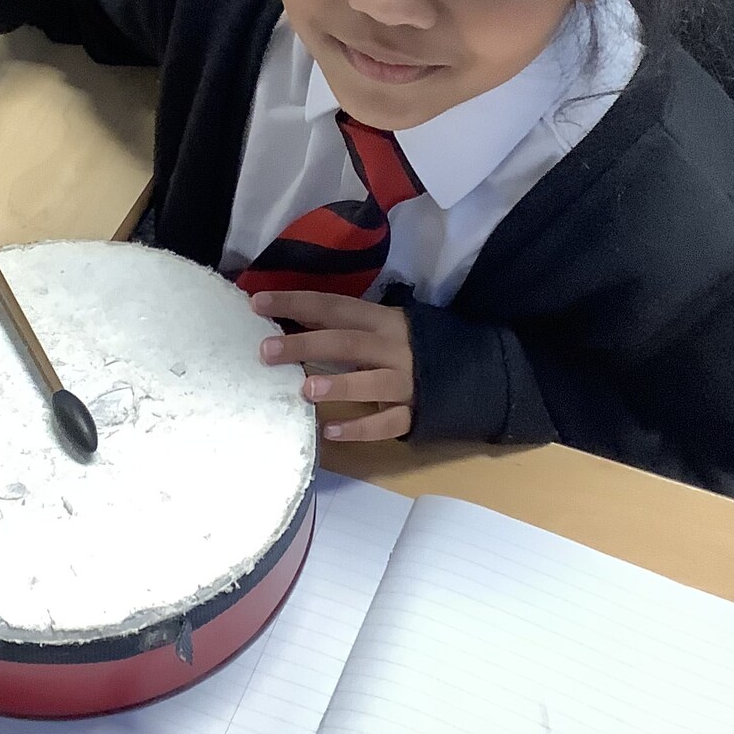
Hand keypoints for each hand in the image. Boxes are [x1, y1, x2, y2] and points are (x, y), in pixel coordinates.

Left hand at [251, 292, 414, 442]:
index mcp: (383, 320)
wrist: (475, 372)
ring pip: (372, 383)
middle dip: (306, 344)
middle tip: (267, 351)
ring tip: (307, 390)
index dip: (296, 302)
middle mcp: (395, 348)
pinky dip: (360, 428)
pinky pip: (387, 423)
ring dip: (340, 385)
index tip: (258, 303)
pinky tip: (331, 431)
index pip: (334, 306)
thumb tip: (288, 320)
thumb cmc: (412, 347)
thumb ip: (343, 327)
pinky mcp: (415, 413)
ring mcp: (407, 383)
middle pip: (347, 342)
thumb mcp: (382, 328)